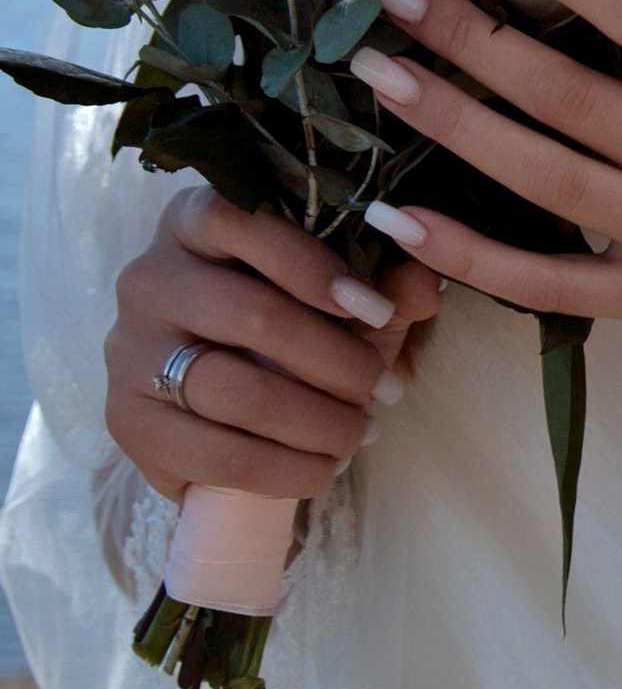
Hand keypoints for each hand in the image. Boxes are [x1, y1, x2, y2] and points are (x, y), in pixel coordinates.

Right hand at [105, 192, 443, 503]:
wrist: (215, 416)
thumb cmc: (283, 337)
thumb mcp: (337, 305)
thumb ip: (383, 287)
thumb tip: (426, 279)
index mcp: (194, 224)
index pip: (241, 219)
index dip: (312, 265)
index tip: (376, 310)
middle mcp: (149, 278)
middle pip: (251, 314)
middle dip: (336, 360)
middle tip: (387, 389)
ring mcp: (128, 349)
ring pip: (235, 388)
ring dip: (316, 420)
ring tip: (362, 432)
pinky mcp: (127, 420)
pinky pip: (215, 452)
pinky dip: (283, 468)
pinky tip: (323, 468)